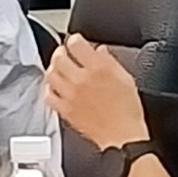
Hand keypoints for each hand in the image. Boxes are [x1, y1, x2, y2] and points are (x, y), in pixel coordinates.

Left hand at [43, 34, 151, 152]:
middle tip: (64, 53)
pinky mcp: (66, 110)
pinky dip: (49, 89)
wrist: (123, 136)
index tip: (76, 42)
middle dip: (60, 52)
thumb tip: (100, 51)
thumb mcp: (126, 79)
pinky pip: (49, 96)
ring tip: (57, 68)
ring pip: (51, 75)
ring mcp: (71, 95)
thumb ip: (110, 61)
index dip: (75, 40)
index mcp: (98, 69)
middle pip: (59, 57)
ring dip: (52, 69)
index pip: (76, 44)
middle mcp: (81, 80)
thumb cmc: (128, 111)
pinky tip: (54, 88)